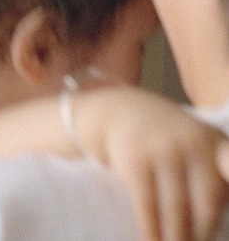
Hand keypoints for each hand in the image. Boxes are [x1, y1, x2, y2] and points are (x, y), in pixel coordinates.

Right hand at [75, 87, 227, 240]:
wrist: (119, 110)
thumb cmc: (166, 136)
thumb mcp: (198, 140)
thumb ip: (218, 168)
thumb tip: (220, 213)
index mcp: (215, 144)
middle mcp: (192, 145)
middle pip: (204, 202)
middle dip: (202, 233)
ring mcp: (162, 152)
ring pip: (176, 207)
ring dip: (177, 237)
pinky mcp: (135, 162)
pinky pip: (147, 203)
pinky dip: (150, 228)